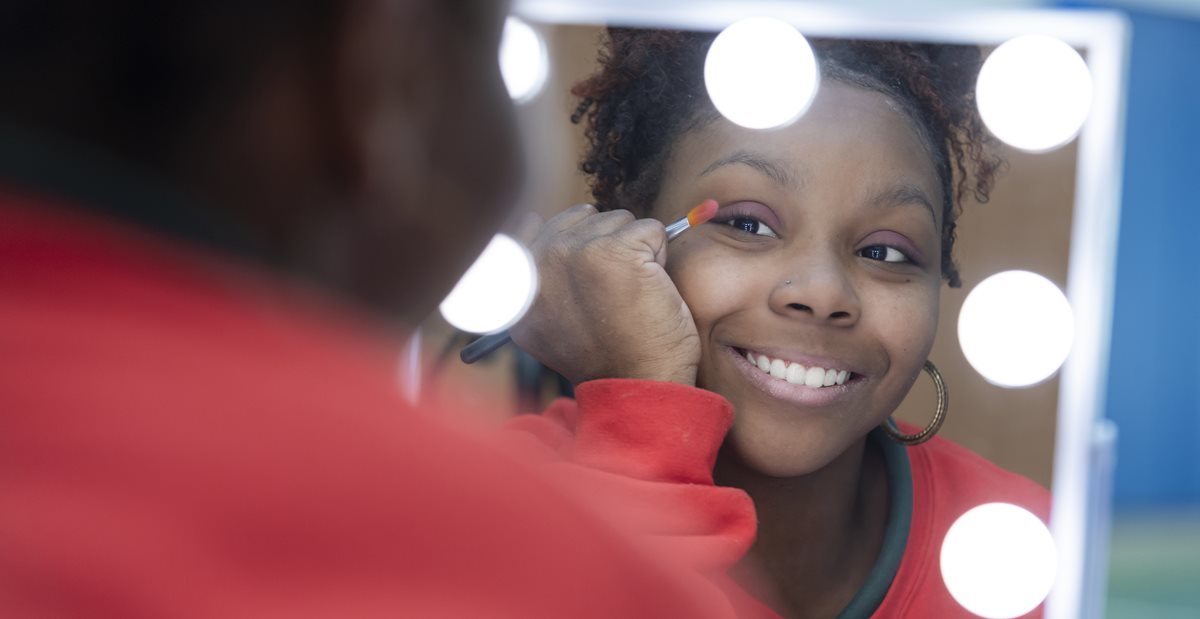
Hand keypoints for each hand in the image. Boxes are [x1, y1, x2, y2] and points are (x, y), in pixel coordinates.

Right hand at [509, 204, 699, 384]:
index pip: (541, 225)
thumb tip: (529, 219)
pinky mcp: (614, 251)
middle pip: (586, 218)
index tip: (589, 281)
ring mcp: (572, 253)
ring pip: (621, 221)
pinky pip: (651, 230)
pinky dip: (660, 257)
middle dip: (610, 246)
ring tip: (629, 296)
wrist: (637, 383)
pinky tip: (648, 291)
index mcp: (514, 280)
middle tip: (612, 295)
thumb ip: (531, 274)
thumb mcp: (543, 323)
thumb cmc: (604, 355)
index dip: (580, 247)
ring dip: (636, 252)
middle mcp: (537, 263)